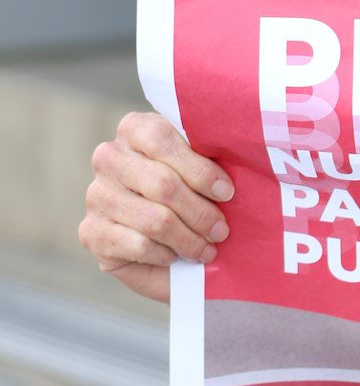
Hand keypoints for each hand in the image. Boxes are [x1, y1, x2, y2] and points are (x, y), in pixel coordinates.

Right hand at [79, 112, 233, 301]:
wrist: (175, 253)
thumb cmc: (199, 201)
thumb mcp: (210, 174)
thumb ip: (215, 160)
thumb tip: (241, 157)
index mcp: (136, 129)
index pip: (162, 138)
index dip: (200, 169)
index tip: (227, 193)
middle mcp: (109, 158)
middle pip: (162, 184)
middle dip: (201, 212)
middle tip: (222, 231)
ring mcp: (97, 195)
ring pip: (154, 219)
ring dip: (189, 239)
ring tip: (208, 249)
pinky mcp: (92, 232)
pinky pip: (138, 244)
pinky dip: (166, 254)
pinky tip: (176, 256)